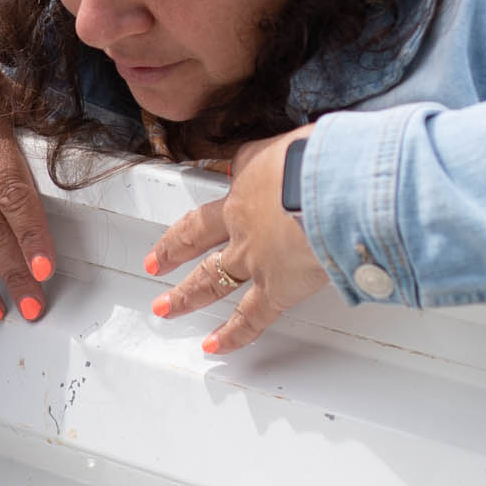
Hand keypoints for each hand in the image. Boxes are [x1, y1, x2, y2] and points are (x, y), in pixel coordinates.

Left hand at [143, 129, 332, 355]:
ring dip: (185, 295)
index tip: (235, 174)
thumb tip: (331, 153)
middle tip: (154, 261)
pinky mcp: (274, 288)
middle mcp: (243, 217)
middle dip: (173, 248)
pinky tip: (214, 345)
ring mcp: (253, 256)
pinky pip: (249, 317)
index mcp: (254, 173)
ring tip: (165, 307)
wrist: (332, 191)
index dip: (238, 173)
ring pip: (209, 278)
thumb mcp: (313, 139)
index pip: (239, 169)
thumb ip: (312, 150)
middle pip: (196, 232)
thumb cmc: (329, 160)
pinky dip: (232, 335)